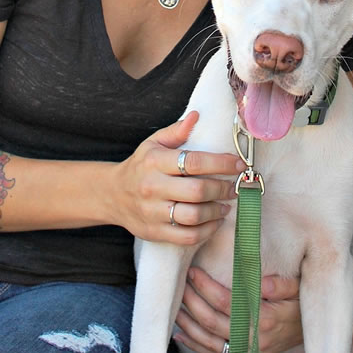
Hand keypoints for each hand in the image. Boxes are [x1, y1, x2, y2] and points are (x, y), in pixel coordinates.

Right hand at [111, 112, 239, 244]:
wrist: (112, 194)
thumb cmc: (140, 166)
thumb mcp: (153, 143)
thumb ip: (176, 131)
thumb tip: (197, 116)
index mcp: (155, 162)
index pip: (194, 162)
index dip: (222, 163)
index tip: (239, 164)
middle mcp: (153, 187)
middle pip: (197, 191)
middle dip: (223, 189)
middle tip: (235, 187)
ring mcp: (153, 212)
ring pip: (194, 216)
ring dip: (217, 211)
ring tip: (226, 205)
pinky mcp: (155, 232)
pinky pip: (187, 236)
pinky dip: (207, 230)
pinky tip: (214, 221)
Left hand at [174, 267, 301, 352]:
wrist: (312, 332)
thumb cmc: (301, 303)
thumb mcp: (297, 288)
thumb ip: (280, 285)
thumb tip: (262, 281)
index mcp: (265, 319)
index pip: (226, 302)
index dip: (206, 287)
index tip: (193, 272)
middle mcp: (254, 340)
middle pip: (212, 322)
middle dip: (192, 302)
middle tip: (179, 284)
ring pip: (208, 342)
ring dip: (188, 324)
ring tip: (175, 306)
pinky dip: (195, 346)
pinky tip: (180, 334)